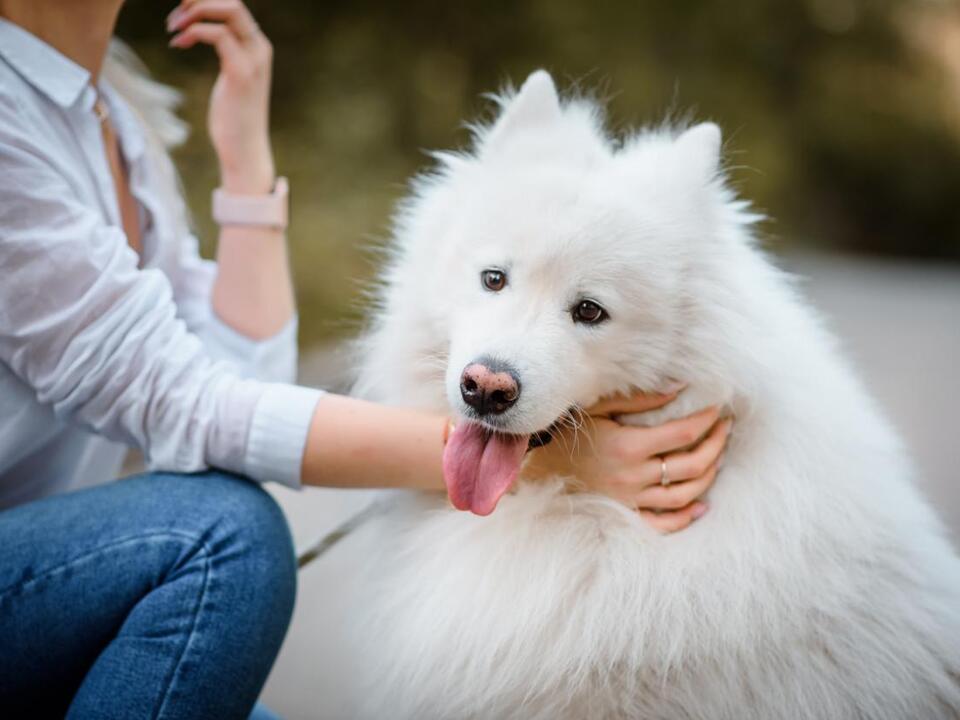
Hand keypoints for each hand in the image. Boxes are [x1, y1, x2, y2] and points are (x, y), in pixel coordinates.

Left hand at [167, 0, 274, 192]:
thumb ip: (228, 52)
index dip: (205, 3)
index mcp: (258, 46)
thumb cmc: (233, 117)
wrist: (244, 150)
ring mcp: (253, 60)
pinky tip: (177, 44)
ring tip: (172, 27)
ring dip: (193, 13)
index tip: (181, 13)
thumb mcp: (231, 76)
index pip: (234, 7)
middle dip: (198, 1)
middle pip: (232, 3)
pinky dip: (193, 32)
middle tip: (174, 16)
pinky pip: (217, 35)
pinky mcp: (240, 73)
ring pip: (227, 12)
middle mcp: (260, 48)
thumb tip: (202, 34)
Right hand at [525, 390, 731, 532]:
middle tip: (724, 429)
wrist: (536, 468)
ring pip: (685, 494)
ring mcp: (631, 499)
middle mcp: (634, 476)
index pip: (684, 432)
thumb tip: (679, 387)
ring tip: (717, 457)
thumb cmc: (567, 434)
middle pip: (693, 464)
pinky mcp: (626, 514)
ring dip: (708, 475)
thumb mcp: (598, 409)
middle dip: (716, 444)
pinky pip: (664, 523)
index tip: (716, 408)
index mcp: (629, 446)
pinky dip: (686, 516)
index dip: (707, 419)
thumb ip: (640, 400)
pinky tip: (700, 504)